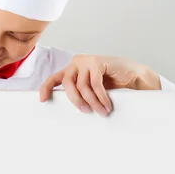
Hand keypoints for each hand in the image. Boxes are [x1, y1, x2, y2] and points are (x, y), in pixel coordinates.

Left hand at [39, 55, 160, 116]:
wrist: (132, 75)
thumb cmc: (111, 84)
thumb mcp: (91, 89)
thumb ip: (80, 93)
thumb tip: (70, 109)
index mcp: (71, 70)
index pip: (54, 78)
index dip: (46, 88)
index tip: (42, 100)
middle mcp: (76, 63)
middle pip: (67, 84)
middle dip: (76, 100)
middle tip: (85, 112)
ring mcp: (86, 61)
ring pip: (82, 86)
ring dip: (92, 102)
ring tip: (102, 112)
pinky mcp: (97, 62)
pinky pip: (95, 84)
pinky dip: (101, 97)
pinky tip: (107, 105)